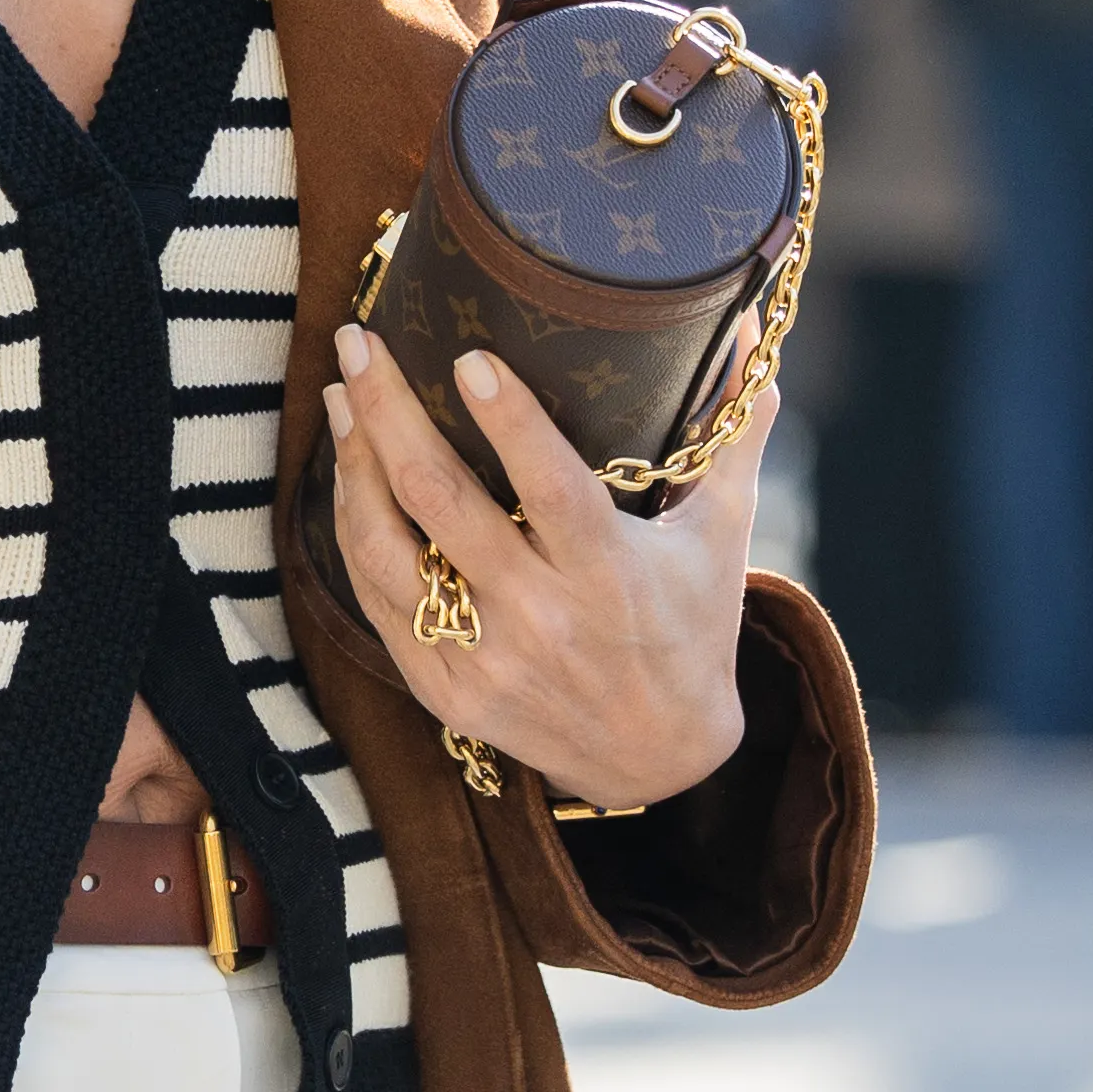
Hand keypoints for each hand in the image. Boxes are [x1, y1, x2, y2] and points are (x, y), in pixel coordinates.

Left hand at [322, 323, 755, 810]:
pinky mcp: (445, 691)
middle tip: (360, 341)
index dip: (510, 422)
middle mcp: (542, 618)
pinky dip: (353, 532)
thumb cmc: (692, 627)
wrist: (661, 759)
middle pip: (443, 501)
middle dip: (390, 412)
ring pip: (388, 551)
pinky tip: (348, 476)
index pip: (553, 490)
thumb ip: (732, 435)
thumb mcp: (722, 537)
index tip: (468, 355)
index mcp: (610, 575)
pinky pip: (376, 601)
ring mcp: (484, 659)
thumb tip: (750, 333)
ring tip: (342, 396)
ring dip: (353, 465)